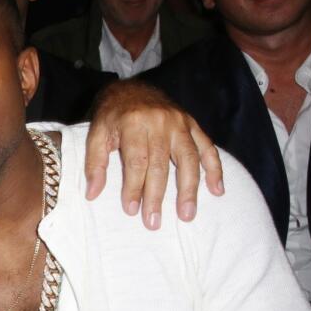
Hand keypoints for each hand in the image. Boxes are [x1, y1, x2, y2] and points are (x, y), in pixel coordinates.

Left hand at [84, 80, 223, 229]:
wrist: (131, 88)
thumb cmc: (112, 116)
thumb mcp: (96, 134)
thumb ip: (95, 163)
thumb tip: (92, 194)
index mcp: (134, 123)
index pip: (137, 161)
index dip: (134, 187)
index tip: (132, 210)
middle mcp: (160, 122)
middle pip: (161, 164)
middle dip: (157, 195)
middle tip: (154, 222)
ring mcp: (180, 123)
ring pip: (188, 158)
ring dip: (189, 189)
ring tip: (187, 214)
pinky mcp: (193, 124)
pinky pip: (207, 147)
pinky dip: (214, 169)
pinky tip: (217, 190)